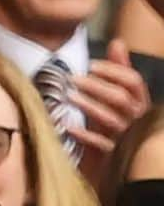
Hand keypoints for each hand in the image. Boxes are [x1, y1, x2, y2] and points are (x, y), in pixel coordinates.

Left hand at [68, 39, 150, 159]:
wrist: (109, 164)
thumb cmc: (111, 123)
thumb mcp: (116, 97)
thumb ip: (118, 71)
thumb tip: (118, 42)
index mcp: (139, 102)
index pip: (133, 81)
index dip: (113, 70)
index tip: (91, 65)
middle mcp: (135, 118)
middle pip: (119, 97)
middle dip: (95, 85)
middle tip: (72, 78)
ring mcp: (124, 137)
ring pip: (108, 118)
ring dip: (87, 105)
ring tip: (67, 96)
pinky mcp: (111, 154)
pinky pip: (98, 143)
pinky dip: (82, 134)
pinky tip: (66, 125)